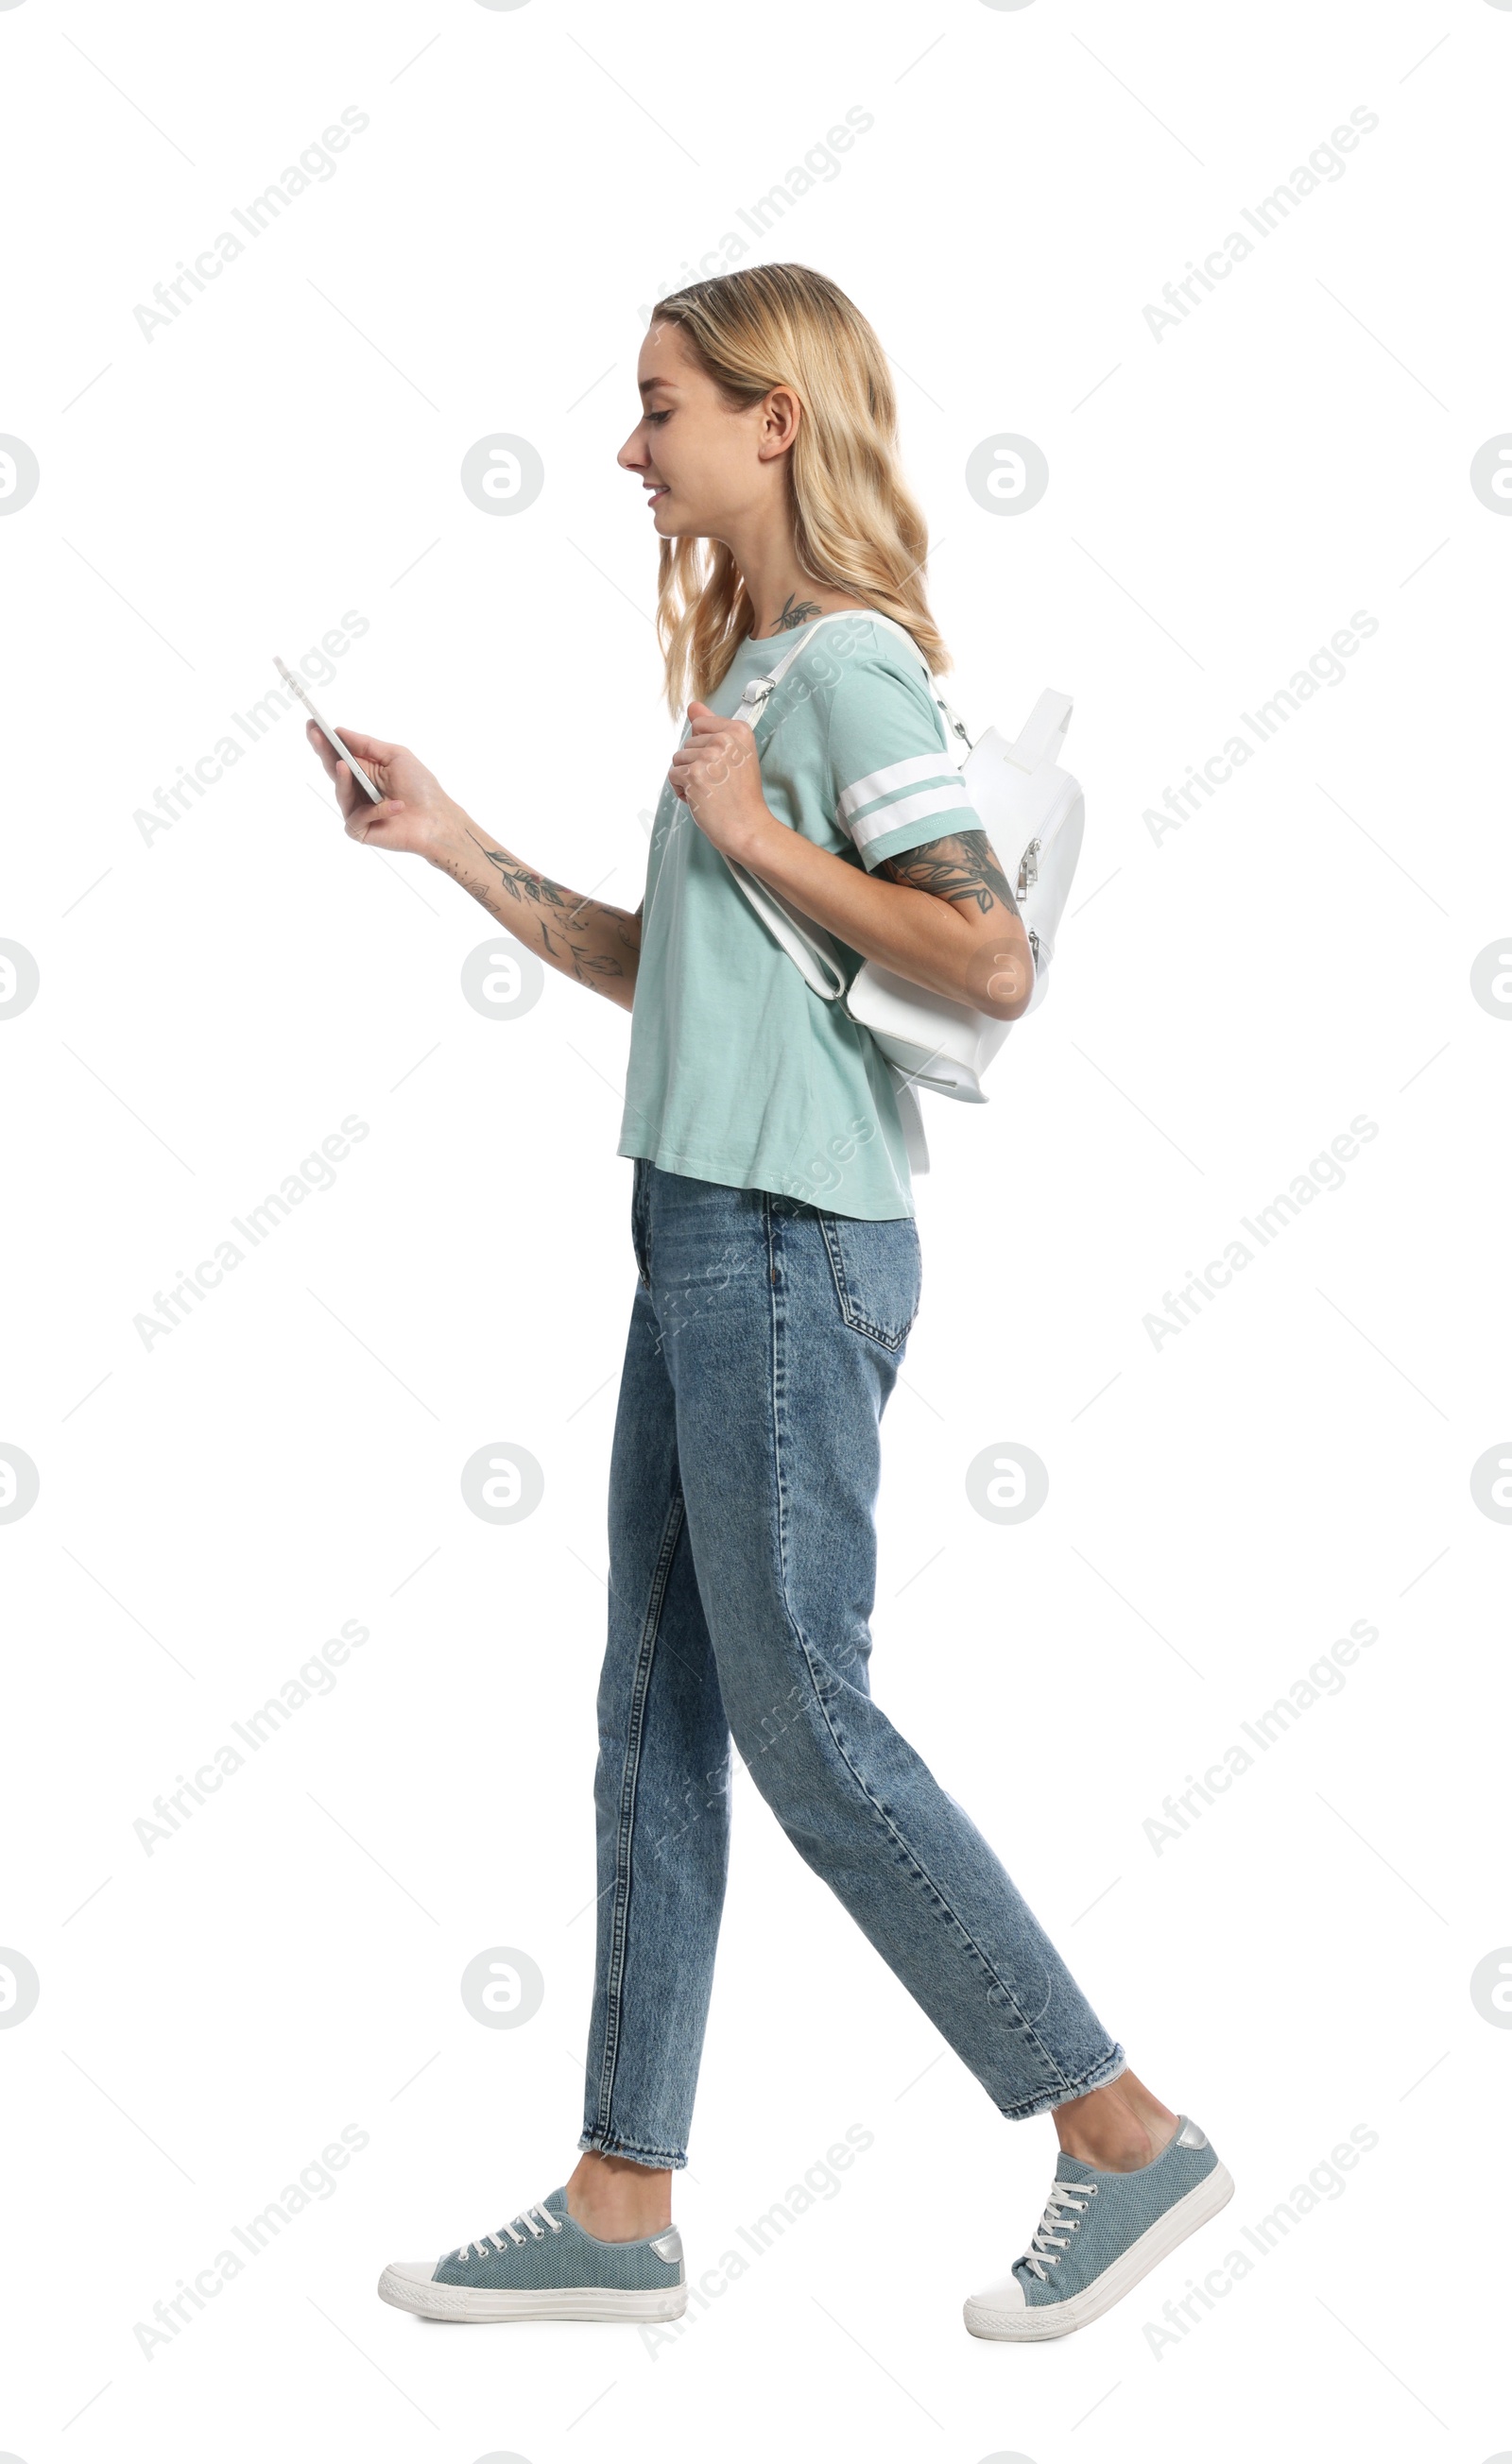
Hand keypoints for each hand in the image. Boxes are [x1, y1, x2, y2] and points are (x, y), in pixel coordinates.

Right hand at [303, 722, 464, 861]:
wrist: (437, 820)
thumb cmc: (421, 788)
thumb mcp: (395, 756)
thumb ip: (367, 744)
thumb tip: (340, 731)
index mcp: (365, 771)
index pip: (339, 754)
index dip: (325, 741)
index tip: (313, 725)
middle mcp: (358, 790)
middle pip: (333, 770)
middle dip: (323, 752)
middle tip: (314, 735)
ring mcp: (357, 810)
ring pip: (341, 793)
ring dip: (343, 780)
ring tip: (343, 765)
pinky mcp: (360, 830)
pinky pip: (357, 817)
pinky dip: (377, 810)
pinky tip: (396, 806)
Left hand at [667, 702, 774, 858]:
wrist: (747, 827)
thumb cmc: (741, 795)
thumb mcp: (734, 754)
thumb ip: (712, 727)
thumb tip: (693, 706)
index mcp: (738, 730)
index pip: (700, 724)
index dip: (705, 747)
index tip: (723, 765)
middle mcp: (724, 739)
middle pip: (688, 742)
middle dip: (695, 763)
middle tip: (718, 783)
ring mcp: (708, 757)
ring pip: (678, 759)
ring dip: (687, 778)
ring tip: (709, 791)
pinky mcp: (694, 775)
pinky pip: (673, 776)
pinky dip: (681, 791)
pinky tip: (700, 799)